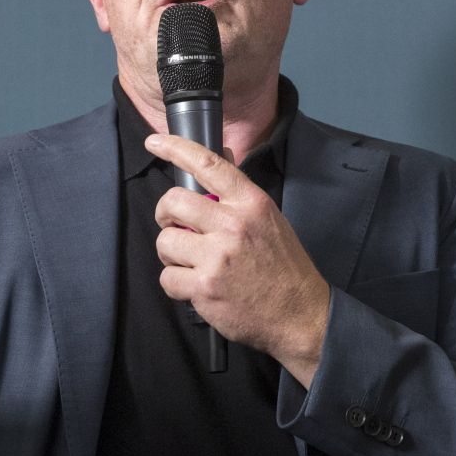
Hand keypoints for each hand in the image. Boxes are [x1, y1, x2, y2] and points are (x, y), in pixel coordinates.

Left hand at [147, 133, 329, 386]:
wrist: (300, 314)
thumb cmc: (285, 268)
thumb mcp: (270, 219)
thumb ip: (239, 196)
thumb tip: (218, 162)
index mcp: (251, 203)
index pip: (208, 164)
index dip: (176, 149)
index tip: (155, 142)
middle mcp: (233, 225)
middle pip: (172, 202)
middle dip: (165, 214)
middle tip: (176, 227)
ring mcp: (217, 257)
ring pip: (164, 241)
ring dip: (172, 253)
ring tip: (192, 262)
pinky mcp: (205, 288)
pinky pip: (167, 277)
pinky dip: (177, 284)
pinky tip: (196, 286)